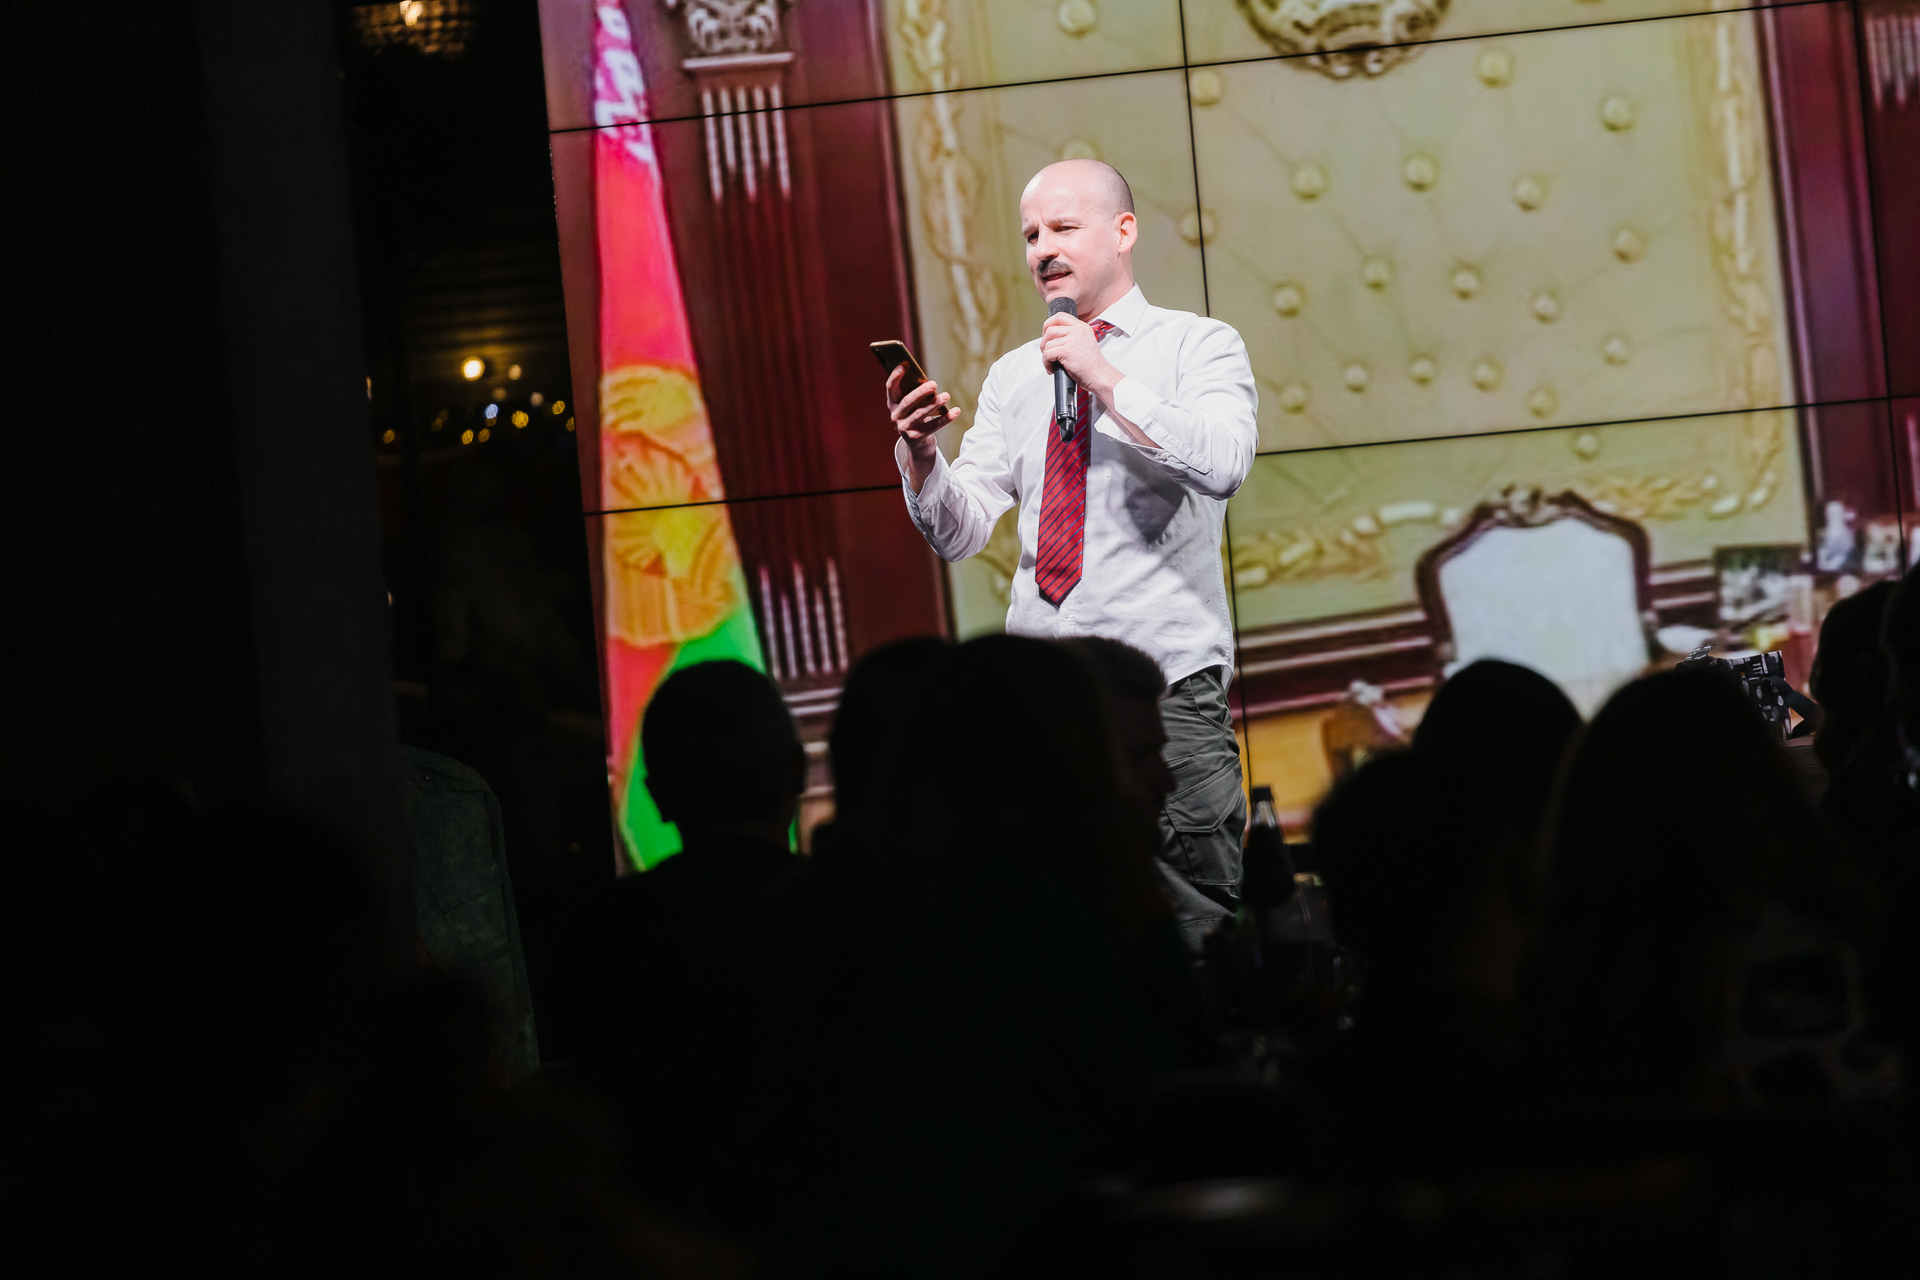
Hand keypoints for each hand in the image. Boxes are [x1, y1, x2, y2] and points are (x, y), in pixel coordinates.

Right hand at [887, 363, 955, 491]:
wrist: (917, 444)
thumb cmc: (917, 416)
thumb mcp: (913, 405)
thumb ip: (916, 392)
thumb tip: (929, 381)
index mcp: (892, 404)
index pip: (890, 388)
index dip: (895, 376)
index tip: (904, 364)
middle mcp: (895, 416)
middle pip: (907, 402)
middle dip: (920, 392)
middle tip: (934, 383)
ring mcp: (904, 428)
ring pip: (920, 414)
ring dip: (934, 404)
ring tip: (946, 395)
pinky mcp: (916, 438)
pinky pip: (933, 427)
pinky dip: (946, 419)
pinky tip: (956, 411)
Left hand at [1039, 312, 1118, 400]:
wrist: (1100, 376)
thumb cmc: (1093, 365)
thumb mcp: (1086, 343)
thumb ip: (1073, 336)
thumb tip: (1055, 338)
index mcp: (1082, 327)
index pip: (1060, 316)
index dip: (1049, 324)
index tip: (1047, 335)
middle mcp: (1077, 331)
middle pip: (1050, 328)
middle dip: (1043, 341)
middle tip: (1046, 351)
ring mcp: (1072, 340)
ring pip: (1047, 343)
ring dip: (1045, 355)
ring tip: (1051, 363)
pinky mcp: (1066, 351)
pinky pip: (1047, 354)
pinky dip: (1046, 363)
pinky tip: (1052, 368)